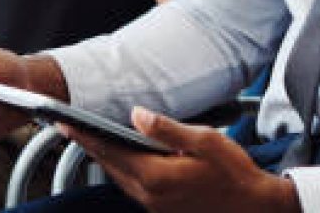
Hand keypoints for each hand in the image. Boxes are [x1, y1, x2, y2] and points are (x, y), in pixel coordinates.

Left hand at [64, 108, 300, 212]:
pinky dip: (120, 168)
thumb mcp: (204, 141)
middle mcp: (150, 195)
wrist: (252, 207)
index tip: (68, 122)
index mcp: (157, 177)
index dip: (88, 135)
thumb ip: (166, 129)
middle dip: (89, 144)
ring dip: (103, 157)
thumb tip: (137, 115)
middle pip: (111, 166)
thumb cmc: (233, 172)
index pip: (113, 152)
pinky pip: (132, 185)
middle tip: (67, 126)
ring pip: (119, 177)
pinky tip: (120, 155)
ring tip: (87, 136)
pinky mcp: (161, 208)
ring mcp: (154, 205)